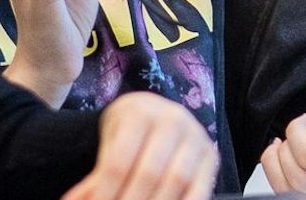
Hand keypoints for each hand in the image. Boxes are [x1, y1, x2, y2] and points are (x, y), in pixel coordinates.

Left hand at [63, 92, 216, 199]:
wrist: (158, 113)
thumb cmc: (128, 131)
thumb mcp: (108, 145)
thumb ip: (94, 178)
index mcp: (139, 113)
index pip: (118, 162)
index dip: (107, 192)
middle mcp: (172, 119)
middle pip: (148, 172)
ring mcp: (196, 136)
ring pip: (176, 180)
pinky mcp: (211, 155)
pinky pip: (200, 188)